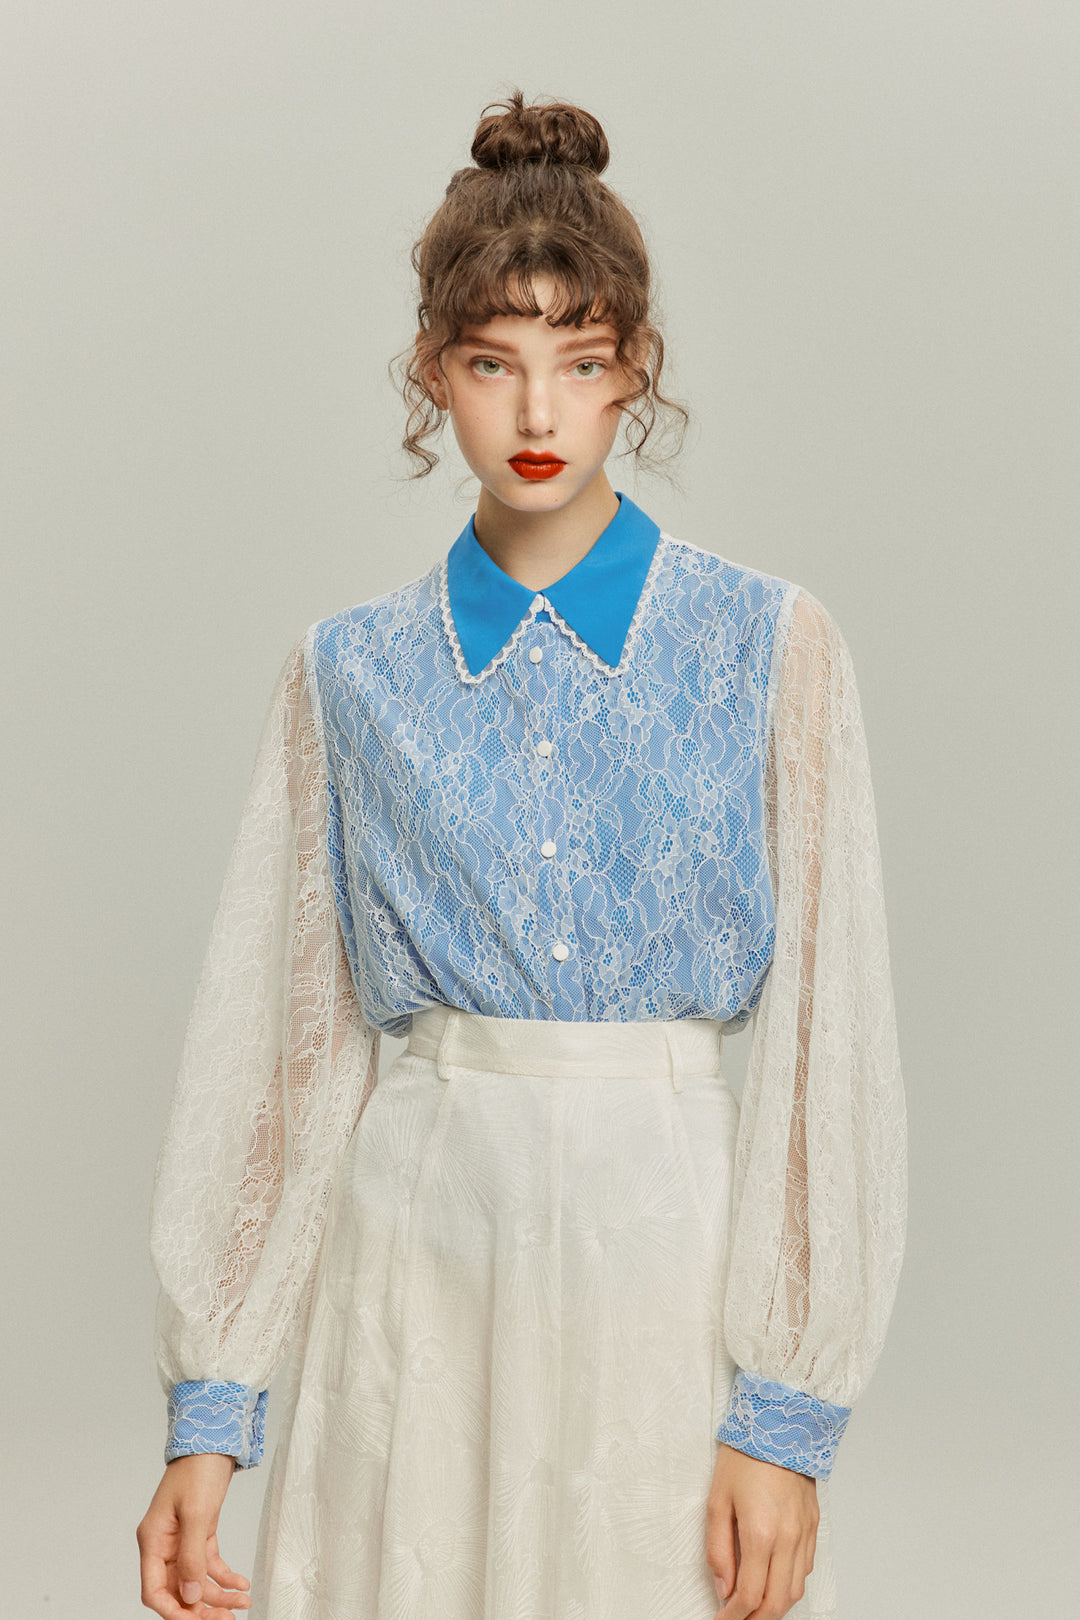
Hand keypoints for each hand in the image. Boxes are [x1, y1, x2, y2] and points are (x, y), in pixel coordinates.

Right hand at [137, 1453, 251, 1617]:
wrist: (214, 1439)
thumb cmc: (199, 1469)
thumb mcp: (197, 1514)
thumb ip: (191, 1557)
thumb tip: (189, 1596)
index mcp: (153, 1541)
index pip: (154, 1591)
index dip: (173, 1612)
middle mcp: (165, 1545)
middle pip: (178, 1591)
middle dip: (201, 1609)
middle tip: (227, 1619)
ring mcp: (182, 1540)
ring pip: (196, 1581)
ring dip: (218, 1595)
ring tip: (243, 1602)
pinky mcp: (201, 1532)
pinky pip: (209, 1564)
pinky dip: (225, 1577)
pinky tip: (242, 1584)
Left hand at [706, 1443, 818, 1618]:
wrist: (778, 1423)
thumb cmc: (744, 1457)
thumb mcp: (717, 1502)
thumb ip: (719, 1551)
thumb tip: (723, 1588)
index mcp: (761, 1533)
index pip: (750, 1595)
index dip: (733, 1616)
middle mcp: (788, 1538)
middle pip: (778, 1602)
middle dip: (756, 1619)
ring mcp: (805, 1533)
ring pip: (795, 1590)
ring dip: (775, 1606)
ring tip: (754, 1607)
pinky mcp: (813, 1525)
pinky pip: (806, 1568)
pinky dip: (789, 1584)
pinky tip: (773, 1580)